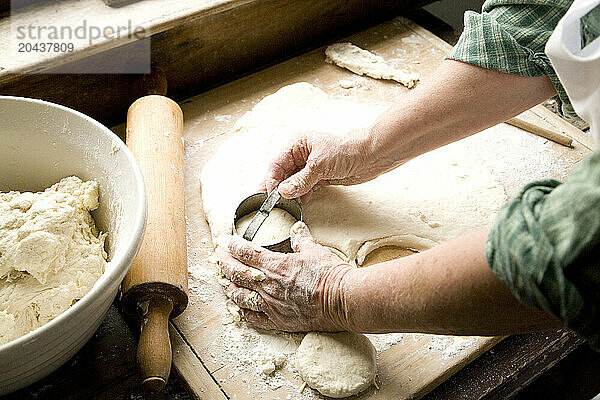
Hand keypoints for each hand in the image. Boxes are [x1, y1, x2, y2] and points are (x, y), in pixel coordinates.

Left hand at [217, 221, 352, 331]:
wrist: (342, 300)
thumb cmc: (330, 275)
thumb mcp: (315, 250)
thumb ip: (301, 239)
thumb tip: (297, 229)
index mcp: (276, 265)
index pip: (247, 253)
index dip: (234, 247)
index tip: (228, 243)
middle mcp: (268, 285)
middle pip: (237, 274)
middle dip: (225, 265)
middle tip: (219, 260)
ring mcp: (271, 305)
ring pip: (240, 296)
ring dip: (229, 288)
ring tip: (224, 282)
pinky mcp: (278, 321)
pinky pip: (253, 318)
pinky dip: (242, 311)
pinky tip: (238, 308)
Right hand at [263, 129, 398, 201]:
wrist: (370, 156)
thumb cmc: (347, 151)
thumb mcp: (319, 166)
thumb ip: (300, 180)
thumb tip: (283, 191)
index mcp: (297, 145)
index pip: (277, 163)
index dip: (271, 179)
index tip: (269, 194)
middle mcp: (301, 155)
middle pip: (282, 173)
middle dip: (277, 187)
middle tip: (269, 202)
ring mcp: (310, 167)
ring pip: (292, 182)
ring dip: (289, 193)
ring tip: (285, 203)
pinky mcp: (319, 177)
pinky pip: (304, 187)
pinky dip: (301, 195)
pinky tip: (299, 201)